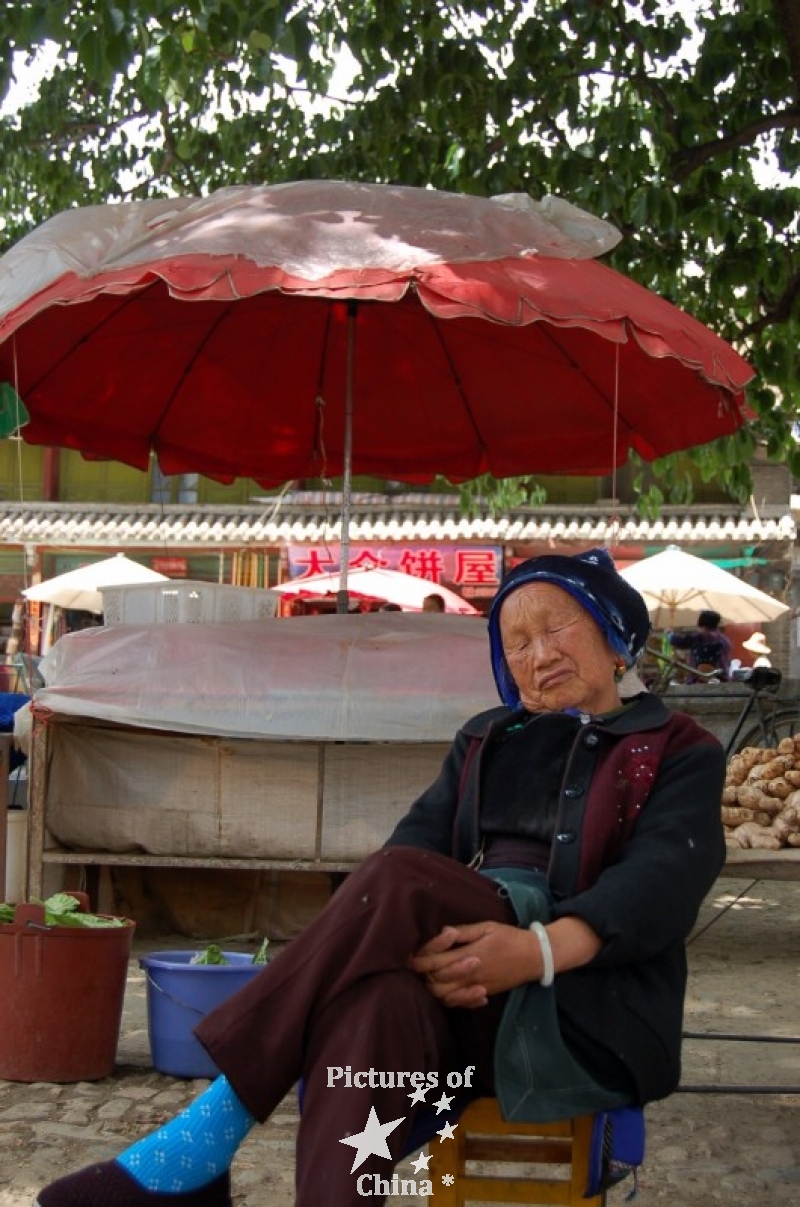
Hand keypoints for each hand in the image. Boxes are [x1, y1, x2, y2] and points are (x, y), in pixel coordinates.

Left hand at [409, 921, 538, 1008]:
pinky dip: (451, 1000)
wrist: (534, 957)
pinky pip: (462, 1003)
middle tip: (414, 966)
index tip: (410, 954)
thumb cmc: (510, 938)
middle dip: (423, 975)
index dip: (420, 959)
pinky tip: (448, 991)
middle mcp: (470, 975)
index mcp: (469, 955)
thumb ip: (464, 932)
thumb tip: (443, 932)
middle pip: (437, 982)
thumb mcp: (487, 928)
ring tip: (429, 977)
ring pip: (446, 996)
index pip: (436, 962)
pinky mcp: (483, 993)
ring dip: (435, 988)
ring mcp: (476, 987)